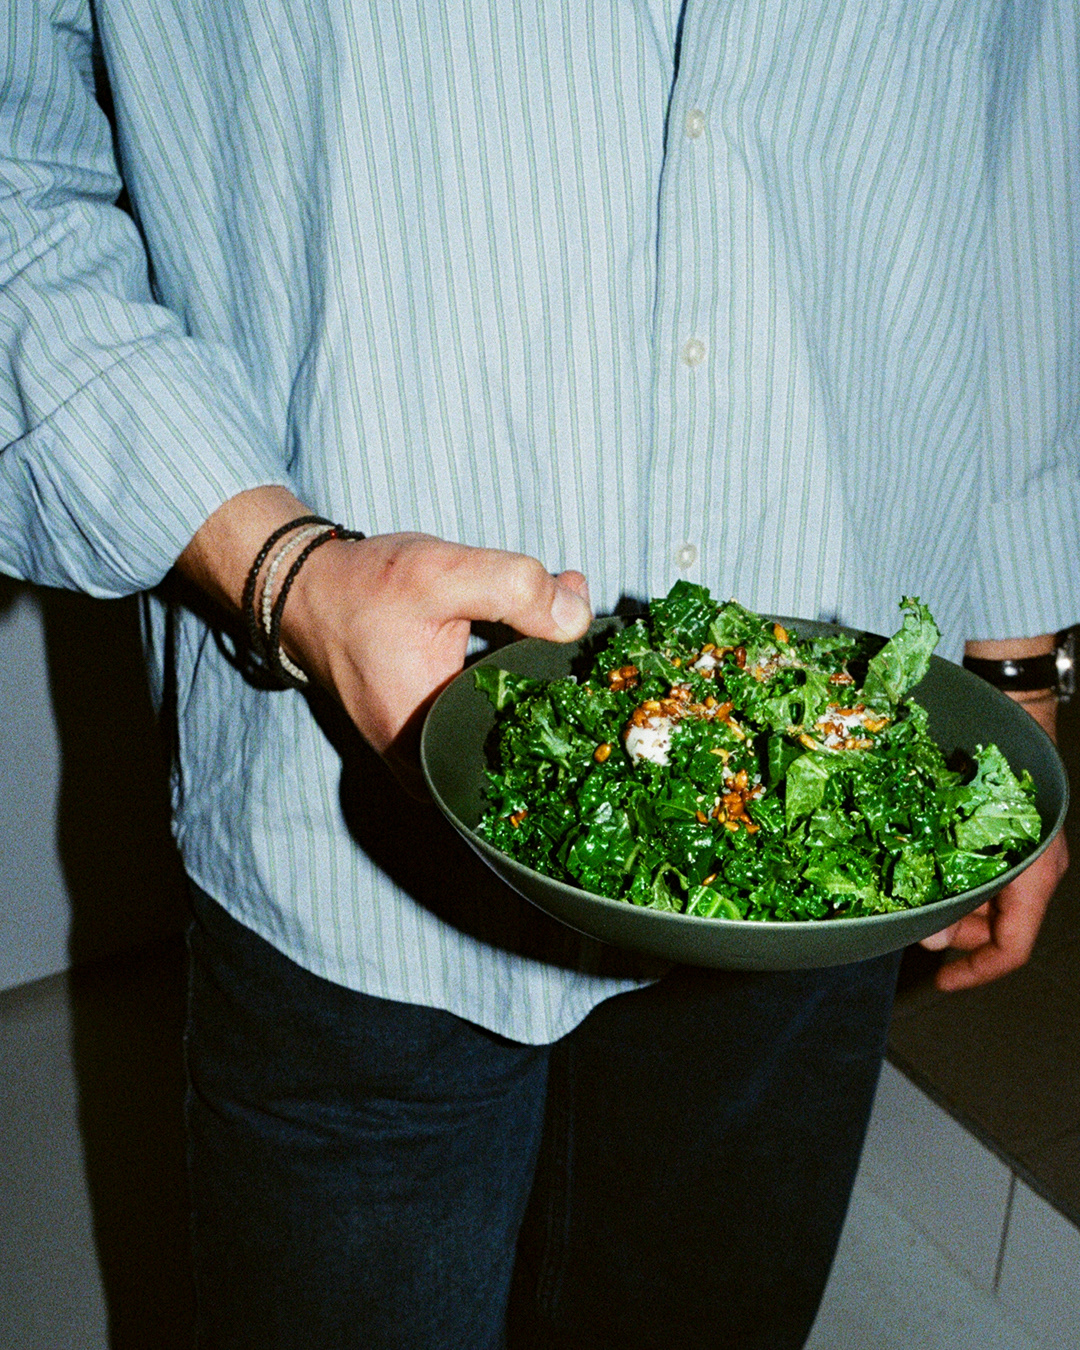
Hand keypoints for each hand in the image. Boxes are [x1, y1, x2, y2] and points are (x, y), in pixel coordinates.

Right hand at [280, 530, 591, 792]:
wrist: (306, 591)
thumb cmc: (363, 588)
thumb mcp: (440, 574)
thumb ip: (515, 588)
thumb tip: (578, 617)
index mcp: (433, 747)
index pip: (535, 746)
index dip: (574, 698)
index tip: (597, 657)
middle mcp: (431, 768)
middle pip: (526, 740)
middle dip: (561, 683)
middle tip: (581, 628)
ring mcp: (428, 756)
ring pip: (510, 726)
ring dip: (541, 675)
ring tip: (562, 618)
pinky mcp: (430, 733)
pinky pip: (489, 715)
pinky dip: (515, 677)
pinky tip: (536, 631)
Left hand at [919, 646, 1066, 990]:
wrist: (1011, 722)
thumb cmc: (998, 775)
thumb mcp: (971, 845)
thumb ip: (955, 894)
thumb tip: (930, 937)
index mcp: (1035, 878)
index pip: (1011, 947)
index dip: (976, 972)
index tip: (942, 982)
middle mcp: (1033, 871)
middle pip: (997, 928)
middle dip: (956, 934)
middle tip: (919, 926)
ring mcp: (1020, 855)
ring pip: (987, 901)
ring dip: (952, 905)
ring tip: (917, 897)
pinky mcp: (1003, 838)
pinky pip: (981, 873)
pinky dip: (955, 880)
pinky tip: (925, 870)